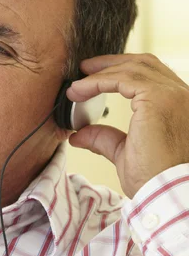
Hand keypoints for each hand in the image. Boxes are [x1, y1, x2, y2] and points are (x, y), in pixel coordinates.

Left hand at [66, 53, 188, 198]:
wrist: (165, 191)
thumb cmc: (154, 179)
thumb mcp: (125, 153)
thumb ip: (105, 138)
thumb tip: (80, 135)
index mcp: (176, 106)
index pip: (150, 76)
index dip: (121, 72)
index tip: (94, 77)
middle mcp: (178, 95)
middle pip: (143, 64)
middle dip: (111, 64)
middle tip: (84, 70)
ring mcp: (171, 94)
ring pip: (132, 68)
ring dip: (100, 73)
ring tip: (77, 85)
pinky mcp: (157, 97)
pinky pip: (123, 78)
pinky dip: (98, 81)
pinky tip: (80, 90)